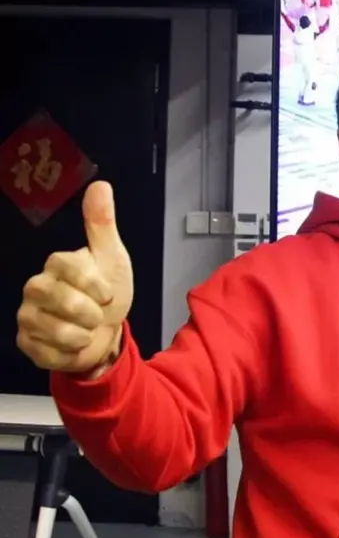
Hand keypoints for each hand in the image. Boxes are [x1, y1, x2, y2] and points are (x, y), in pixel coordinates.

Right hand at [16, 182, 133, 374]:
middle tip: (98, 313)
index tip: (108, 293)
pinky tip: (75, 346)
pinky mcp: (26, 343)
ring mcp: (28, 316)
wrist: (107, 332)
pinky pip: (48, 353)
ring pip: (56, 330)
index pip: (67, 266)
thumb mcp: (113, 258)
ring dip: (83, 335)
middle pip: (61, 300)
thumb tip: (101, 184)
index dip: (94, 284)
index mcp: (56, 264)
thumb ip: (102, 225)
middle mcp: (35, 287)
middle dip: (91, 312)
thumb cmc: (108, 291)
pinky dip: (71, 354)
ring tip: (87, 329)